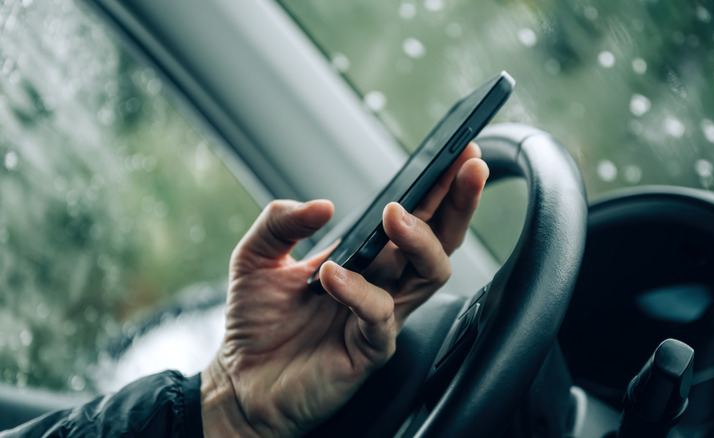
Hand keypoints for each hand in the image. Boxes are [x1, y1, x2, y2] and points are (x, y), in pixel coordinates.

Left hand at [201, 143, 488, 437]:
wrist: (241, 381)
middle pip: (441, 239)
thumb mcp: (256, 255)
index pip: (416, 216)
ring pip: (429, 274)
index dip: (439, 185)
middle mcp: (385, 283)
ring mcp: (383, 316)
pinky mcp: (371, 348)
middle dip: (458, 201)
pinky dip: (359, 290)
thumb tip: (322, 206)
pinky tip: (334, 274)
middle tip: (466, 166)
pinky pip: (379, 315)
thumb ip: (281, 221)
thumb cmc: (257, 322)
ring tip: (395, 215)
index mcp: (368, 258)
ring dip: (419, 239)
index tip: (457, 149)